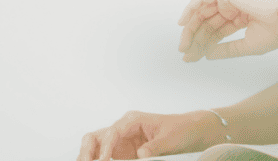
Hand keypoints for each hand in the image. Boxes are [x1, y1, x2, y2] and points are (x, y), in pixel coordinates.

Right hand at [78, 110, 222, 160]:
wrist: (190, 131)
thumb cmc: (181, 129)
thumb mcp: (171, 138)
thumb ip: (155, 147)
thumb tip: (141, 154)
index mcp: (133, 120)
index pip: (112, 132)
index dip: (105, 147)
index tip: (104, 160)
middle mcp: (123, 129)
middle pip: (96, 136)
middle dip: (88, 150)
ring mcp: (121, 141)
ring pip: (96, 146)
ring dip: (89, 156)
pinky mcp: (123, 152)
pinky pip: (106, 156)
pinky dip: (99, 160)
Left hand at [177, 0, 277, 60]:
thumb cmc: (277, 29)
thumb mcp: (247, 46)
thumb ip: (227, 50)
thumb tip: (208, 55)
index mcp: (241, 18)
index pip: (217, 33)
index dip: (203, 46)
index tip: (192, 59)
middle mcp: (233, 7)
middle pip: (207, 25)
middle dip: (195, 40)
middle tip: (185, 54)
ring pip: (203, 14)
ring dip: (191, 29)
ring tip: (183, 45)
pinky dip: (191, 9)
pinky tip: (183, 23)